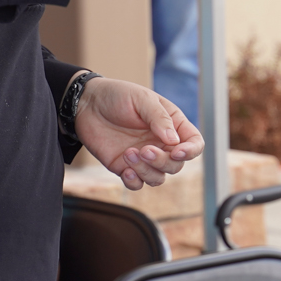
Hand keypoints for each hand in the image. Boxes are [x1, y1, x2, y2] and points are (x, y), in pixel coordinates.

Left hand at [75, 78, 201, 189]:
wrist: (87, 104)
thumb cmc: (118, 95)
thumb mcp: (141, 99)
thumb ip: (159, 118)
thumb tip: (174, 140)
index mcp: (172, 125)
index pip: (194, 143)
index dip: (191, 151)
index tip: (176, 151)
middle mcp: (161, 144)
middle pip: (176, 165)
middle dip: (162, 161)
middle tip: (143, 149)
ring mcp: (144, 158)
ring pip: (158, 178)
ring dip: (146, 171)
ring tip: (128, 154)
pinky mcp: (126, 167)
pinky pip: (138, 184)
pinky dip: (134, 181)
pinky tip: (125, 169)